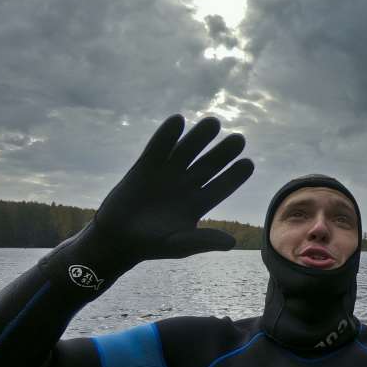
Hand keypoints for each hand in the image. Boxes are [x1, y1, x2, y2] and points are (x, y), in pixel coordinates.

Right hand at [94, 114, 253, 262]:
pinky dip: (167, 136)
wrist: (117, 239)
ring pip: (186, 152)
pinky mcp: (144, 167)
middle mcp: (185, 186)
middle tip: (239, 140)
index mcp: (198, 204)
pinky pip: (158, 148)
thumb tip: (232, 242)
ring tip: (213, 124)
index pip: (222, 186)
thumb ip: (203, 241)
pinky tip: (178, 120)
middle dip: (223, 153)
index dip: (235, 176)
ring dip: (199, 138)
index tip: (248, 164)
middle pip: (209, 165)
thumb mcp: (180, 245)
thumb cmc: (151, 246)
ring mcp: (166, 174)